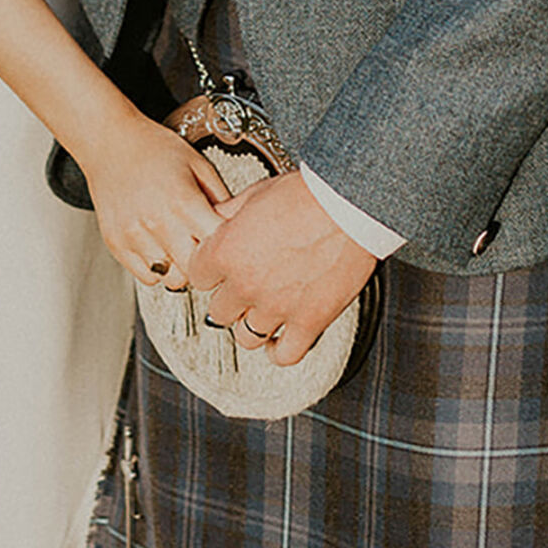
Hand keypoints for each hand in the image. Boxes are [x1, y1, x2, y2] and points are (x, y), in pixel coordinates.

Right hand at [83, 111, 229, 289]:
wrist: (109, 141)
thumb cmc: (153, 148)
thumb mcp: (198, 164)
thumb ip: (220, 198)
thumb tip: (237, 227)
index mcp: (183, 201)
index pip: (217, 247)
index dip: (227, 247)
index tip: (226, 242)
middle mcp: (158, 221)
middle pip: (195, 271)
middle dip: (204, 263)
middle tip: (203, 247)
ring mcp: (134, 235)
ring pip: (171, 280)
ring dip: (181, 267)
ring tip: (179, 245)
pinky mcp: (116, 243)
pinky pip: (147, 277)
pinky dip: (157, 268)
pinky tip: (159, 245)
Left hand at [187, 169, 376, 367]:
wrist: (350, 204)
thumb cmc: (307, 194)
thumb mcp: (256, 193)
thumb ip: (228, 213)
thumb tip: (214, 219)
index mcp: (226, 251)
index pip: (197, 277)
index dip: (209, 272)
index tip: (219, 270)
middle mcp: (246, 283)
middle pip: (218, 311)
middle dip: (229, 299)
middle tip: (244, 287)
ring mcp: (277, 306)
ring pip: (246, 336)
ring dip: (251, 325)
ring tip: (262, 312)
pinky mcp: (310, 321)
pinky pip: (285, 354)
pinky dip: (278, 352)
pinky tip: (277, 341)